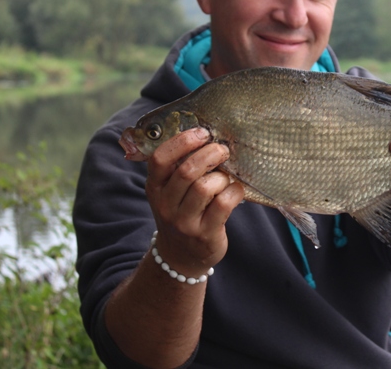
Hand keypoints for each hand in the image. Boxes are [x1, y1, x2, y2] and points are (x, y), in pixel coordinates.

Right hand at [145, 127, 244, 276]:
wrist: (181, 256)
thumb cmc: (181, 213)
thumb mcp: (169, 192)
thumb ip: (179, 168)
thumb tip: (207, 136)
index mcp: (154, 188)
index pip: (160, 159)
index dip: (182, 141)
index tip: (202, 133)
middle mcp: (165, 205)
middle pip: (187, 170)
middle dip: (210, 154)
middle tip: (222, 150)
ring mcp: (184, 222)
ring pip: (205, 187)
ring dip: (222, 176)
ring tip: (225, 178)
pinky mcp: (205, 234)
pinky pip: (223, 204)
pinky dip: (234, 191)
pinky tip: (235, 190)